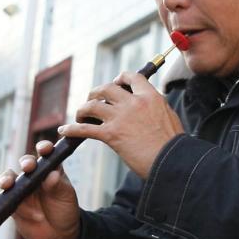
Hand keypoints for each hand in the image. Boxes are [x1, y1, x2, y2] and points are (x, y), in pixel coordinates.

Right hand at [0, 140, 80, 238]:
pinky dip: (4, 194)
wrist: (58, 235)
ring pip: (10, 177)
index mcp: (51, 169)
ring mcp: (22, 188)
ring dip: (8, 177)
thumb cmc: (65, 211)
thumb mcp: (66, 197)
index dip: (44, 148)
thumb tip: (52, 175)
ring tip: (9, 183)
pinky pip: (5, 196)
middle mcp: (35, 176)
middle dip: (26, 162)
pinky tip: (7, 194)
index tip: (45, 149)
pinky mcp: (13, 202)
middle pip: (26, 163)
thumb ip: (58, 186)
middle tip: (28, 167)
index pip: (47, 154)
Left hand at [59, 71, 183, 177]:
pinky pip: (85, 128)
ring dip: (82, 110)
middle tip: (92, 100)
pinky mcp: (111, 134)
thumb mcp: (169, 116)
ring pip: (92, 105)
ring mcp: (120, 118)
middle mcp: (133, 103)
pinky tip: (65, 131)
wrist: (171, 161)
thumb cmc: (173, 144)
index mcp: (149, 96)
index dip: (120, 78)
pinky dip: (72, 129)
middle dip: (95, 93)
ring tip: (80, 116)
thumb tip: (149, 102)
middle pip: (106, 88)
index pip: (130, 77)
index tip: (116, 84)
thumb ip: (156, 105)